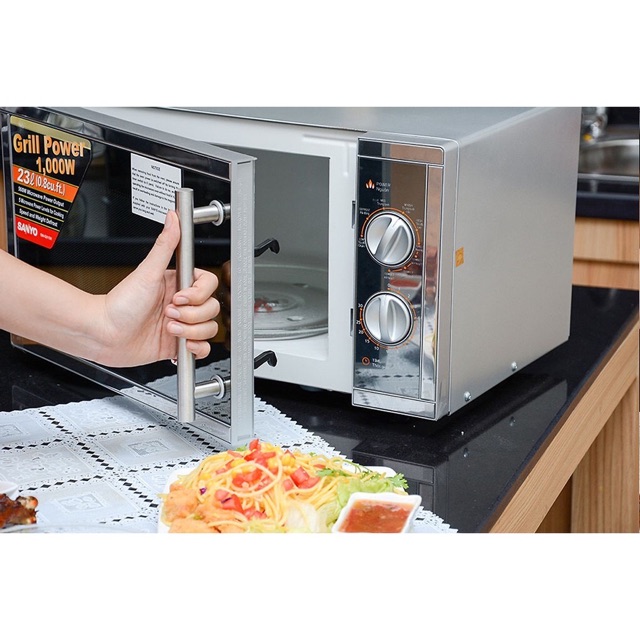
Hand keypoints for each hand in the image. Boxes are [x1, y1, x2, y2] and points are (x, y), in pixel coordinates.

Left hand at [96, 210, 219, 366]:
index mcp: (177, 285)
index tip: (179, 297)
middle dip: (192, 315)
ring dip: (191, 332)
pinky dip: (196, 348)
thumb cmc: (118, 304)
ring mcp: (182, 324)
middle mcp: (182, 304)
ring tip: (168, 329)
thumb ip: (165, 245)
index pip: (209, 285)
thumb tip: (172, 218)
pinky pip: (203, 348)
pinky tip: (180, 344)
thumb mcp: (146, 272)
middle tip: (168, 314)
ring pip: (209, 328)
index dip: (198, 294)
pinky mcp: (178, 344)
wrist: (103, 335)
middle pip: (212, 308)